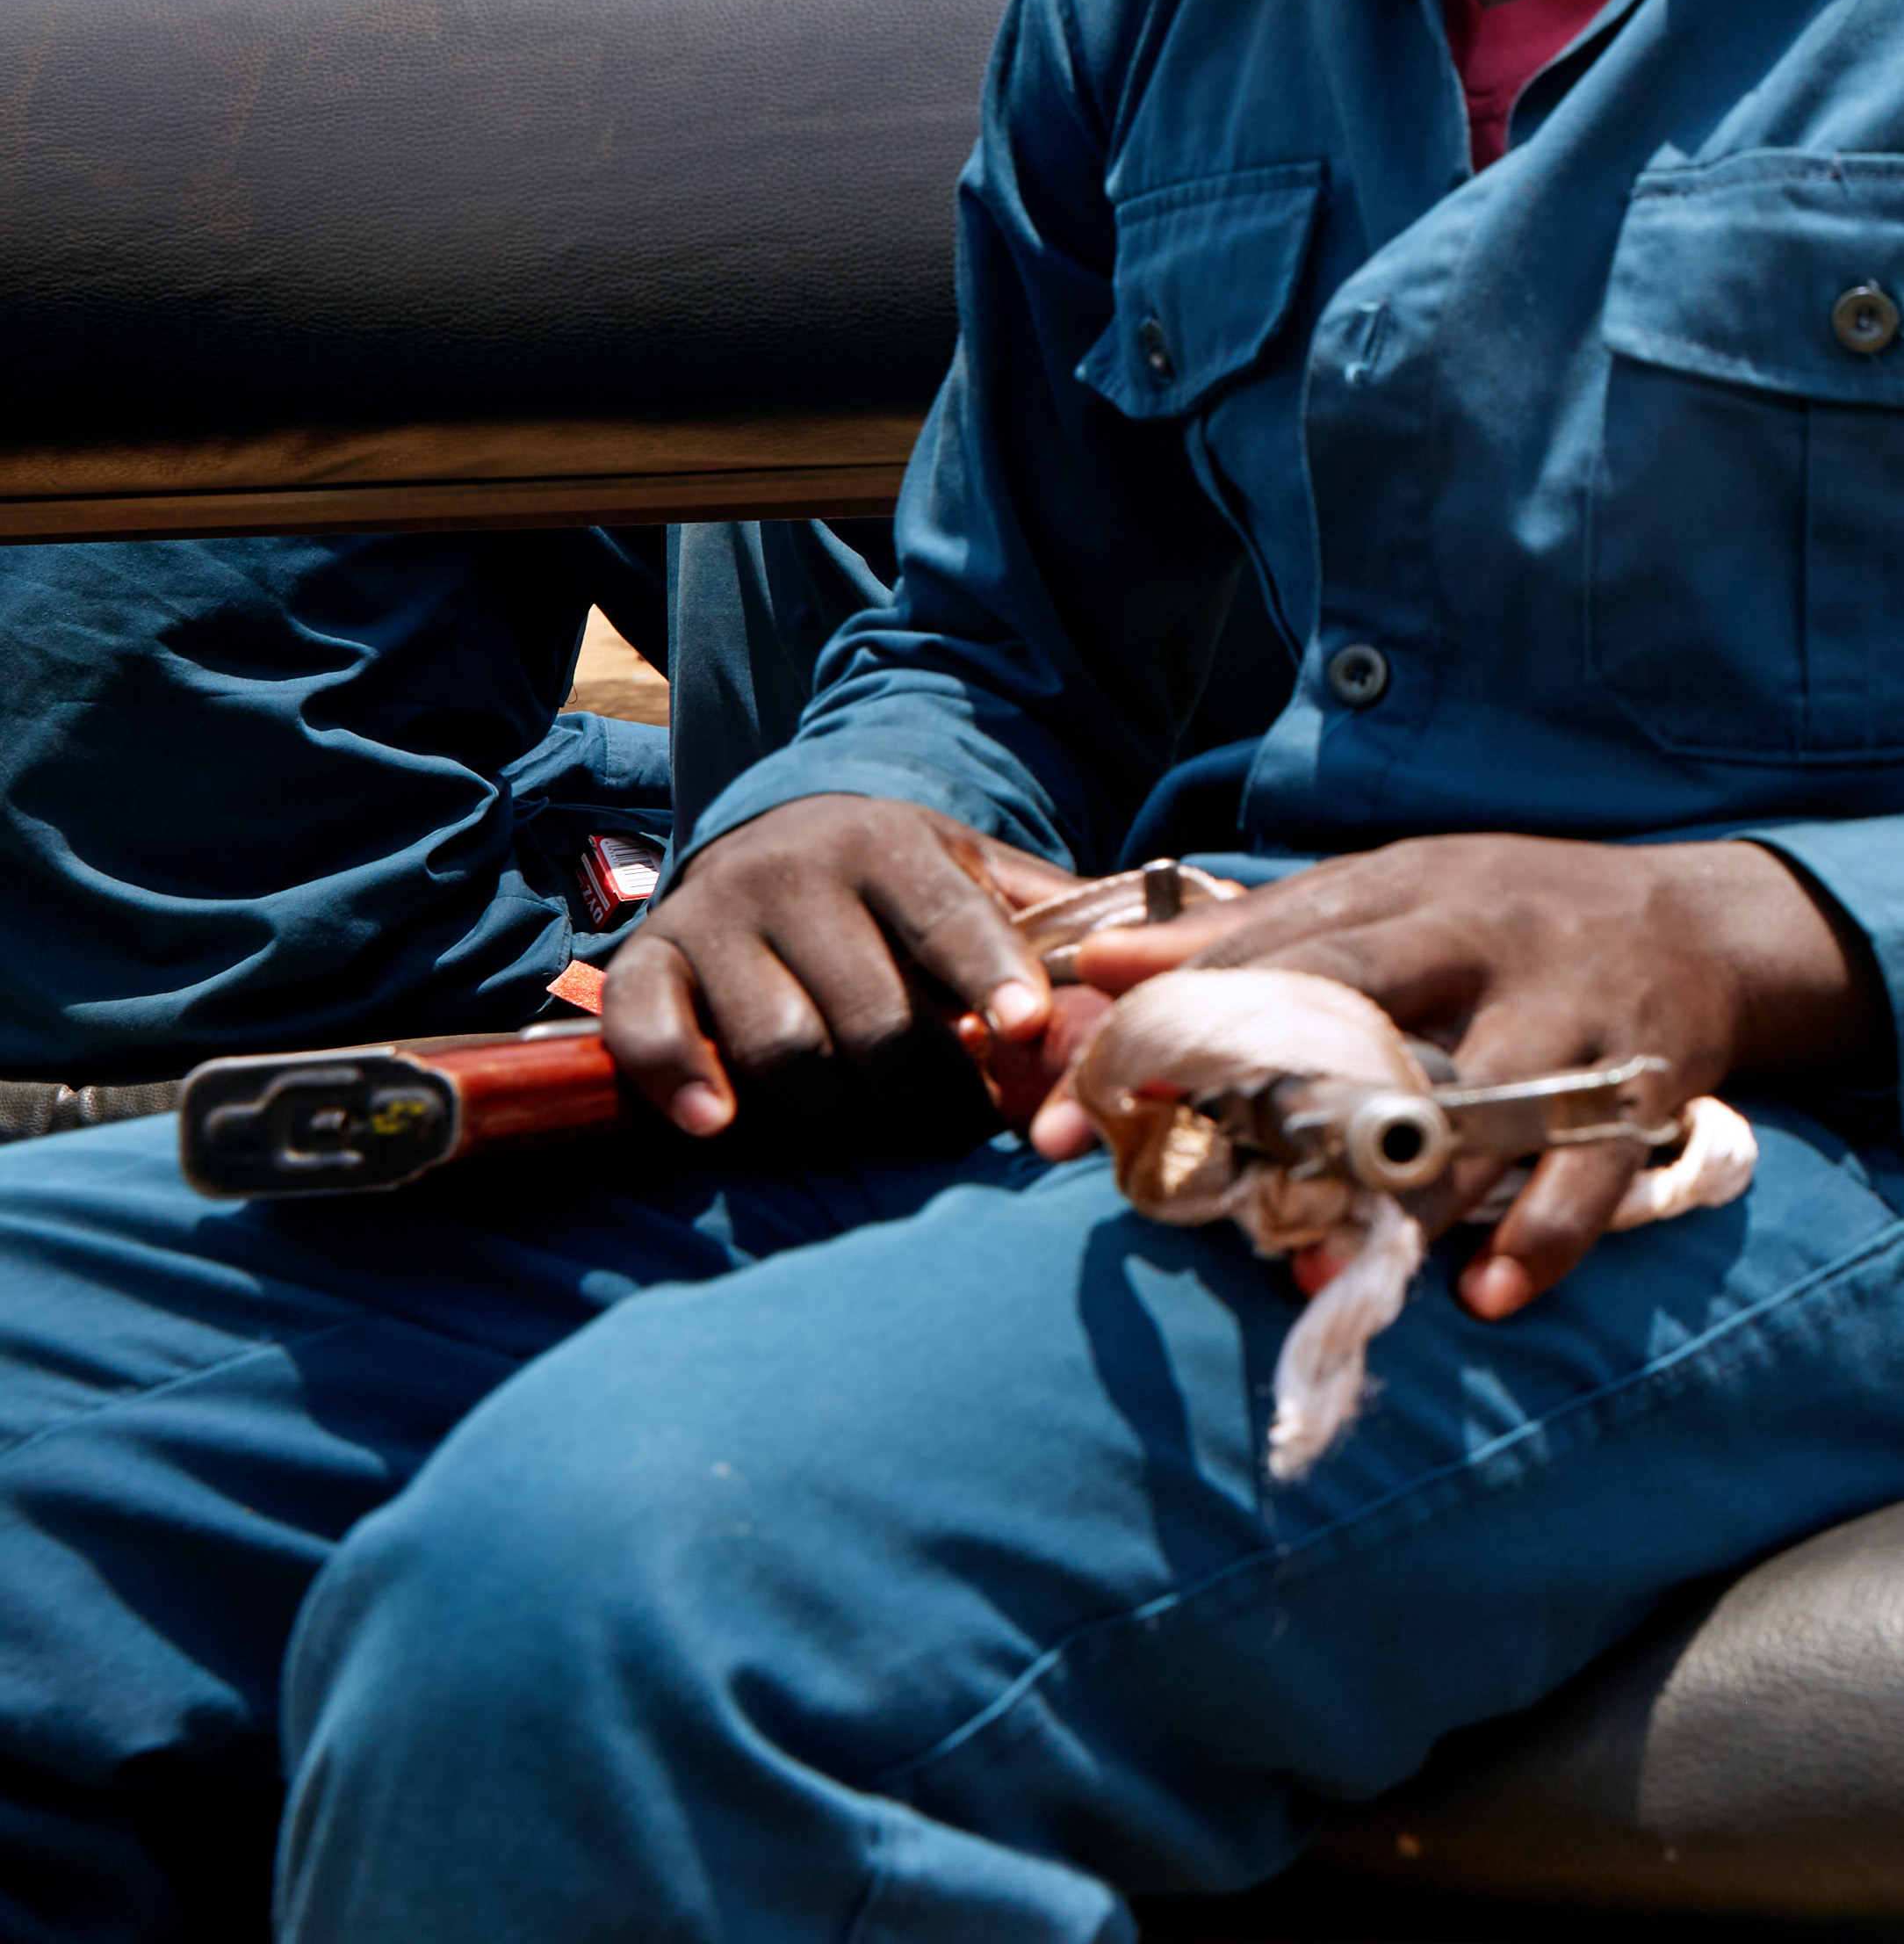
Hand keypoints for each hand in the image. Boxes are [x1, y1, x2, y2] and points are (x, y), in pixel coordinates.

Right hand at [605, 797, 1083, 1147]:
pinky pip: (649, 1030)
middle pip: (870, 1012)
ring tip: (868, 1118)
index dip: (989, 976)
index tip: (1024, 1028)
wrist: (776, 834)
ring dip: (833, 1108)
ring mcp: (715, 915)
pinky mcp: (648, 959)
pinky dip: (681, 1083)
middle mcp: (796, 872)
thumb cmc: (907, 886)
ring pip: (779, 1042)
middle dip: (920, 1085)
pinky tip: (718, 1125)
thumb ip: (1071, 918)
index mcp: (893, 846)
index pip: (947, 917)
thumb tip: (1200, 941)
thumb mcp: (985, 876)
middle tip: (946, 1114)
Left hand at [1045, 837, 1883, 1320]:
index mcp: (1415, 894)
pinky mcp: (1641, 1089)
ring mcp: (1570, 1018)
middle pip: (1361, 1016)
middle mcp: (1489, 948)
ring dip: (1392, 1196)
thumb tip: (1099, 965)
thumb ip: (1258, 930)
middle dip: (1254, 1107)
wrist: (1709, 924)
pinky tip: (1481, 1297)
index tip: (1066, 1099)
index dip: (1168, 1021)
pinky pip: (1588, 1176)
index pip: (1276, 952)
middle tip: (1170, 1191)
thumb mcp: (1398, 891)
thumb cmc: (1517, 913)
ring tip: (1315, 1271)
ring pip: (1474, 1108)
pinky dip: (1539, 1239)